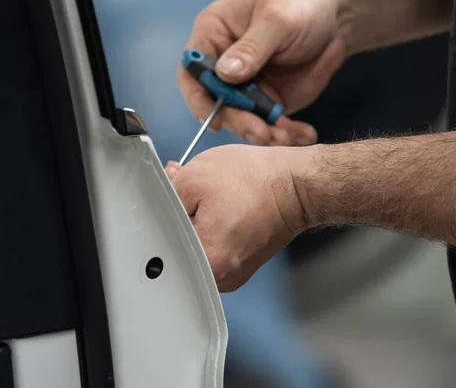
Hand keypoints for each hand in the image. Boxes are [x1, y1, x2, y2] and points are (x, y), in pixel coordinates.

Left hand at [165, 145, 316, 291]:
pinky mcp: (243, 265)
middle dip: (180, 216)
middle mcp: (221, 277)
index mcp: (208, 261)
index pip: (163, 243)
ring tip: (210, 197)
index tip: (171, 196)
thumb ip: (165, 196)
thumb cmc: (257, 181)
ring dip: (196, 221)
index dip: (163, 213)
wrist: (296, 186)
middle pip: (180, 248)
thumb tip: (159, 201)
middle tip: (189, 189)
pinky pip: (216, 248)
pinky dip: (214, 228)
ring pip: (198, 247)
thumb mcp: (195, 177)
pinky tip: (221, 207)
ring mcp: (234, 274)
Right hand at [177, 0, 346, 146]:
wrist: (337, 16)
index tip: (214, 120)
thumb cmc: (301, 3)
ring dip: (262, 133)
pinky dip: (285, 133)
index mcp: (213, 34)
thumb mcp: (278, 18)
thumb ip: (251, 47)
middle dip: (238, 122)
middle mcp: (222, 65)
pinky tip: (302, 134)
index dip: (197, 98)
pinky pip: (270, 124)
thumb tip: (225, 74)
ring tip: (285, 136)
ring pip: (242, 119)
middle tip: (261, 133)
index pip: (192, 70)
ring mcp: (244, 87)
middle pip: (216, 103)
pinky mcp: (266, 101)